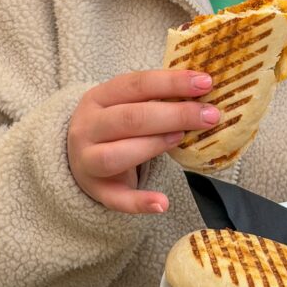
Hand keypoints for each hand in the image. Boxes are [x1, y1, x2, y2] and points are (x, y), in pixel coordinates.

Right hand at [67, 70, 218, 213]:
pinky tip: (163, 204)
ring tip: (184, 139)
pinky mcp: (96, 190)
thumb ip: (156, 98)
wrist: (76, 155)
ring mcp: (87, 161)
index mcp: (98, 98)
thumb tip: (203, 91)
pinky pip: (115, 199)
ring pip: (115, 155)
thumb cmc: (113, 123)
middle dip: (174, 115)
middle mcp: (87, 127)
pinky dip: (139, 202)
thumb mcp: (124, 103)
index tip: (205, 83)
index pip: (136, 85)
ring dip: (154, 146)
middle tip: (209, 116)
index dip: (172, 83)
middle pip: (130, 119)